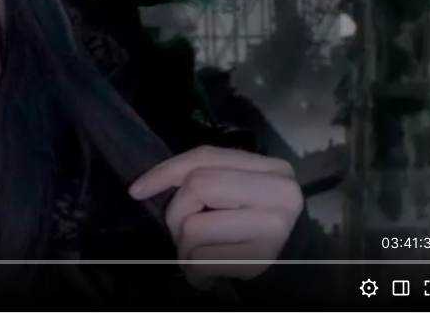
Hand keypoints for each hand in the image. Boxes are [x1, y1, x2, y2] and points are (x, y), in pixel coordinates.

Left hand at [129, 145, 302, 288]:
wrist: (292, 268)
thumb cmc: (253, 225)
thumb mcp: (237, 193)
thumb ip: (206, 179)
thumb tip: (144, 187)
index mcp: (270, 169)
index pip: (205, 157)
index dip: (165, 171)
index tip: (136, 190)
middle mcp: (278, 192)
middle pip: (197, 186)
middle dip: (176, 214)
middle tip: (183, 234)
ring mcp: (272, 226)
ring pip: (194, 227)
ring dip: (185, 249)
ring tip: (199, 256)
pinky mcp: (262, 259)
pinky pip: (203, 259)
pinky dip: (194, 270)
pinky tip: (206, 274)